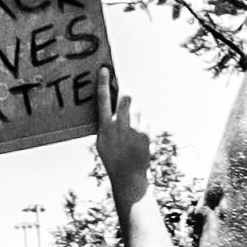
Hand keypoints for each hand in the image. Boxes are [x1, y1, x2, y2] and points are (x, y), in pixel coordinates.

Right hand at [95, 70, 152, 190]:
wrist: (129, 177)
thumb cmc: (111, 158)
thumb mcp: (101, 142)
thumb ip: (103, 124)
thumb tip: (106, 106)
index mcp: (105, 127)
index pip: (103, 99)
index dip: (103, 82)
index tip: (104, 70)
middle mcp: (120, 125)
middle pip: (125, 97)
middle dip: (125, 91)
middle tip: (123, 91)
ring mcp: (134, 129)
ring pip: (136, 107)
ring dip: (133, 109)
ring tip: (130, 122)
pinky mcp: (146, 133)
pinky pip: (143, 118)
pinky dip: (140, 122)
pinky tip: (136, 133)